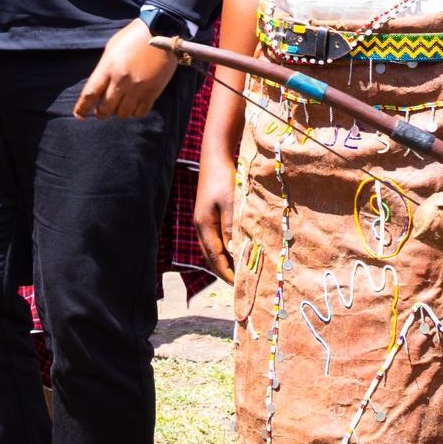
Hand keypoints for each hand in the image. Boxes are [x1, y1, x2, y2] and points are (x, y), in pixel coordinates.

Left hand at [73, 18, 179, 118]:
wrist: (160, 31)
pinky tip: (133, 105)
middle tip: (101, 111)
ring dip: (118, 112)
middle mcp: (121, 80)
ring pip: (122, 113)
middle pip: (105, 109)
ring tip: (120, 105)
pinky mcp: (153, 92)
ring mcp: (138, 88)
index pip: (90, 93)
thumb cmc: (133, 37)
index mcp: (108, 67)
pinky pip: (140, 112)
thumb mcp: (112, 49)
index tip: (79, 115)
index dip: (82, 108)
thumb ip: (104, 69)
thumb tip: (99, 88)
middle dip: (101, 113)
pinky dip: (134, 112)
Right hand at [193, 150, 237, 283]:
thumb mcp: (231, 203)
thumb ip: (232, 227)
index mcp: (204, 226)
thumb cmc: (224, 178)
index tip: (240, 286)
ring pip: (213, 249)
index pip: (216, 258)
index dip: (227, 274)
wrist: (215, 157)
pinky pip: (217, 239)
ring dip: (225, 261)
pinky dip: (226, 249)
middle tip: (241, 285)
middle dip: (225, 272)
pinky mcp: (209, 214)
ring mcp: (204, 220)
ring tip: (240, 272)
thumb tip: (234, 251)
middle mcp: (201, 226)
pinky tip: (236, 250)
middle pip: (212, 257)